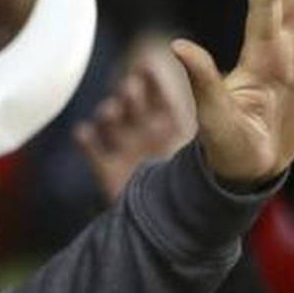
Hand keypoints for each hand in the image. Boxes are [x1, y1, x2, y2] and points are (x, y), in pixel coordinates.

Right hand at [74, 49, 197, 205]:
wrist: (175, 230)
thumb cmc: (194, 189)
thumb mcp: (199, 148)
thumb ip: (204, 116)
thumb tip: (210, 85)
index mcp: (169, 131)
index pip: (161, 99)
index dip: (153, 81)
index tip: (148, 62)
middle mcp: (146, 137)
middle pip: (135, 109)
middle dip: (131, 97)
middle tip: (130, 86)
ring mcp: (126, 153)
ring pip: (114, 127)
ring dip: (110, 115)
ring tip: (111, 109)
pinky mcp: (110, 173)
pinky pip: (96, 153)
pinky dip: (88, 142)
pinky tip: (84, 132)